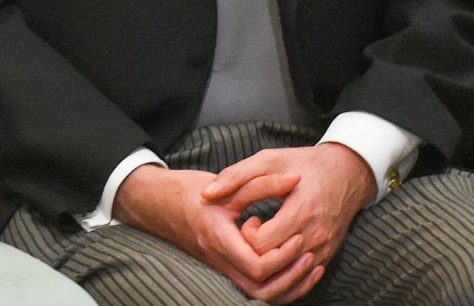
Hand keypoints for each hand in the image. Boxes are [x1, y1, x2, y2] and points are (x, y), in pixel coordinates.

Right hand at [115, 165, 319, 301]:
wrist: (161, 204)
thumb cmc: (192, 191)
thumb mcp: (228, 184)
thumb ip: (261, 183)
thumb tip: (295, 178)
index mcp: (219, 239)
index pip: (256, 267)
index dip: (282, 257)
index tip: (297, 236)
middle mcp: (221, 260)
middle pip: (262, 290)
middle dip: (292, 277)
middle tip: (311, 255)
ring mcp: (223, 268)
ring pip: (261, 295)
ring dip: (289, 286)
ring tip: (311, 264)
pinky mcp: (227, 269)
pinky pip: (256, 289)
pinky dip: (280, 285)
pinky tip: (296, 269)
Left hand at [201, 144, 375, 299]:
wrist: (346, 174)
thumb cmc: (302, 164)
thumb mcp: (268, 160)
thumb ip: (235, 175)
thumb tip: (207, 194)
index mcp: (300, 211)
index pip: (262, 244)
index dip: (248, 234)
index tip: (251, 219)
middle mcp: (316, 235)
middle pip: (273, 261)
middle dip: (256, 247)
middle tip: (256, 227)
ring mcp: (324, 248)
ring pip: (287, 272)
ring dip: (271, 258)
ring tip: (268, 234)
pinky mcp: (328, 255)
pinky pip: (301, 273)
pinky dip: (286, 263)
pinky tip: (280, 242)